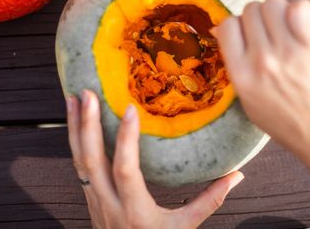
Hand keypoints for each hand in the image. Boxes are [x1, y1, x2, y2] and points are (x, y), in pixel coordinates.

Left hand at [66, 90, 243, 227]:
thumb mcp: (185, 227)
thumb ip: (209, 200)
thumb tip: (236, 175)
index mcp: (135, 211)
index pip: (126, 170)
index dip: (126, 139)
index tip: (130, 109)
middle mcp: (109, 203)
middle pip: (91, 161)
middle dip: (87, 125)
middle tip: (87, 93)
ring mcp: (95, 200)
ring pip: (78, 161)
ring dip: (74, 128)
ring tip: (73, 98)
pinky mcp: (90, 197)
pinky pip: (78, 165)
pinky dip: (74, 140)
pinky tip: (74, 122)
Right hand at [212, 0, 309, 184]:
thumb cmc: (287, 119)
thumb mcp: (249, 100)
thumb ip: (237, 65)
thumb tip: (225, 30)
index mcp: (241, 74)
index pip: (227, 25)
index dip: (239, 24)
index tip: (251, 33)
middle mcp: (261, 60)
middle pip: (251, 10)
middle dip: (262, 17)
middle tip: (275, 32)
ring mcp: (287, 51)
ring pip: (273, 3)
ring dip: (281, 11)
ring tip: (291, 28)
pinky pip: (300, 7)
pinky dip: (302, 10)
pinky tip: (306, 25)